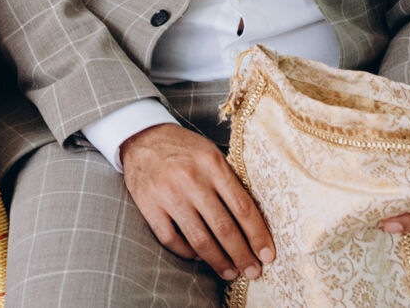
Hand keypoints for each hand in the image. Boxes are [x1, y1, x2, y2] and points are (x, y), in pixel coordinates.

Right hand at [119, 123, 274, 282]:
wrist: (142, 137)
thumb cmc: (183, 148)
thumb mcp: (210, 153)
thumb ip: (228, 181)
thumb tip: (253, 221)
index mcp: (212, 163)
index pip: (242, 207)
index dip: (257, 235)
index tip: (267, 255)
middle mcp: (191, 179)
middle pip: (224, 227)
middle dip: (242, 255)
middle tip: (253, 272)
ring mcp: (168, 194)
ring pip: (200, 239)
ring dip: (218, 261)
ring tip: (230, 272)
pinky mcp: (149, 206)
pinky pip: (172, 239)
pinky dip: (188, 253)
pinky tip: (198, 257)